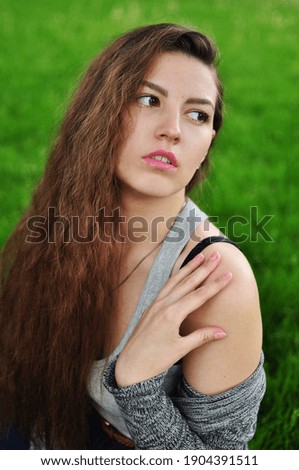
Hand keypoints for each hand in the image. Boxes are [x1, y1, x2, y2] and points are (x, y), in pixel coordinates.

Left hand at [115, 252, 231, 387]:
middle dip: (203, 268)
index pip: (199, 295)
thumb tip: (223, 331)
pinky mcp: (150, 307)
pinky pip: (165, 287)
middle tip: (216, 254)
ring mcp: (155, 304)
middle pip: (187, 282)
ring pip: (175, 281)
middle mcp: (163, 305)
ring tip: (200, 256)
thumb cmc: (154, 360)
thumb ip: (201, 337)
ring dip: (188, 268)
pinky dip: (176, 277)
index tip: (228, 273)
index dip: (215, 285)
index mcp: (172, 314)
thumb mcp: (180, 349)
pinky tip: (181, 273)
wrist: (129, 365)